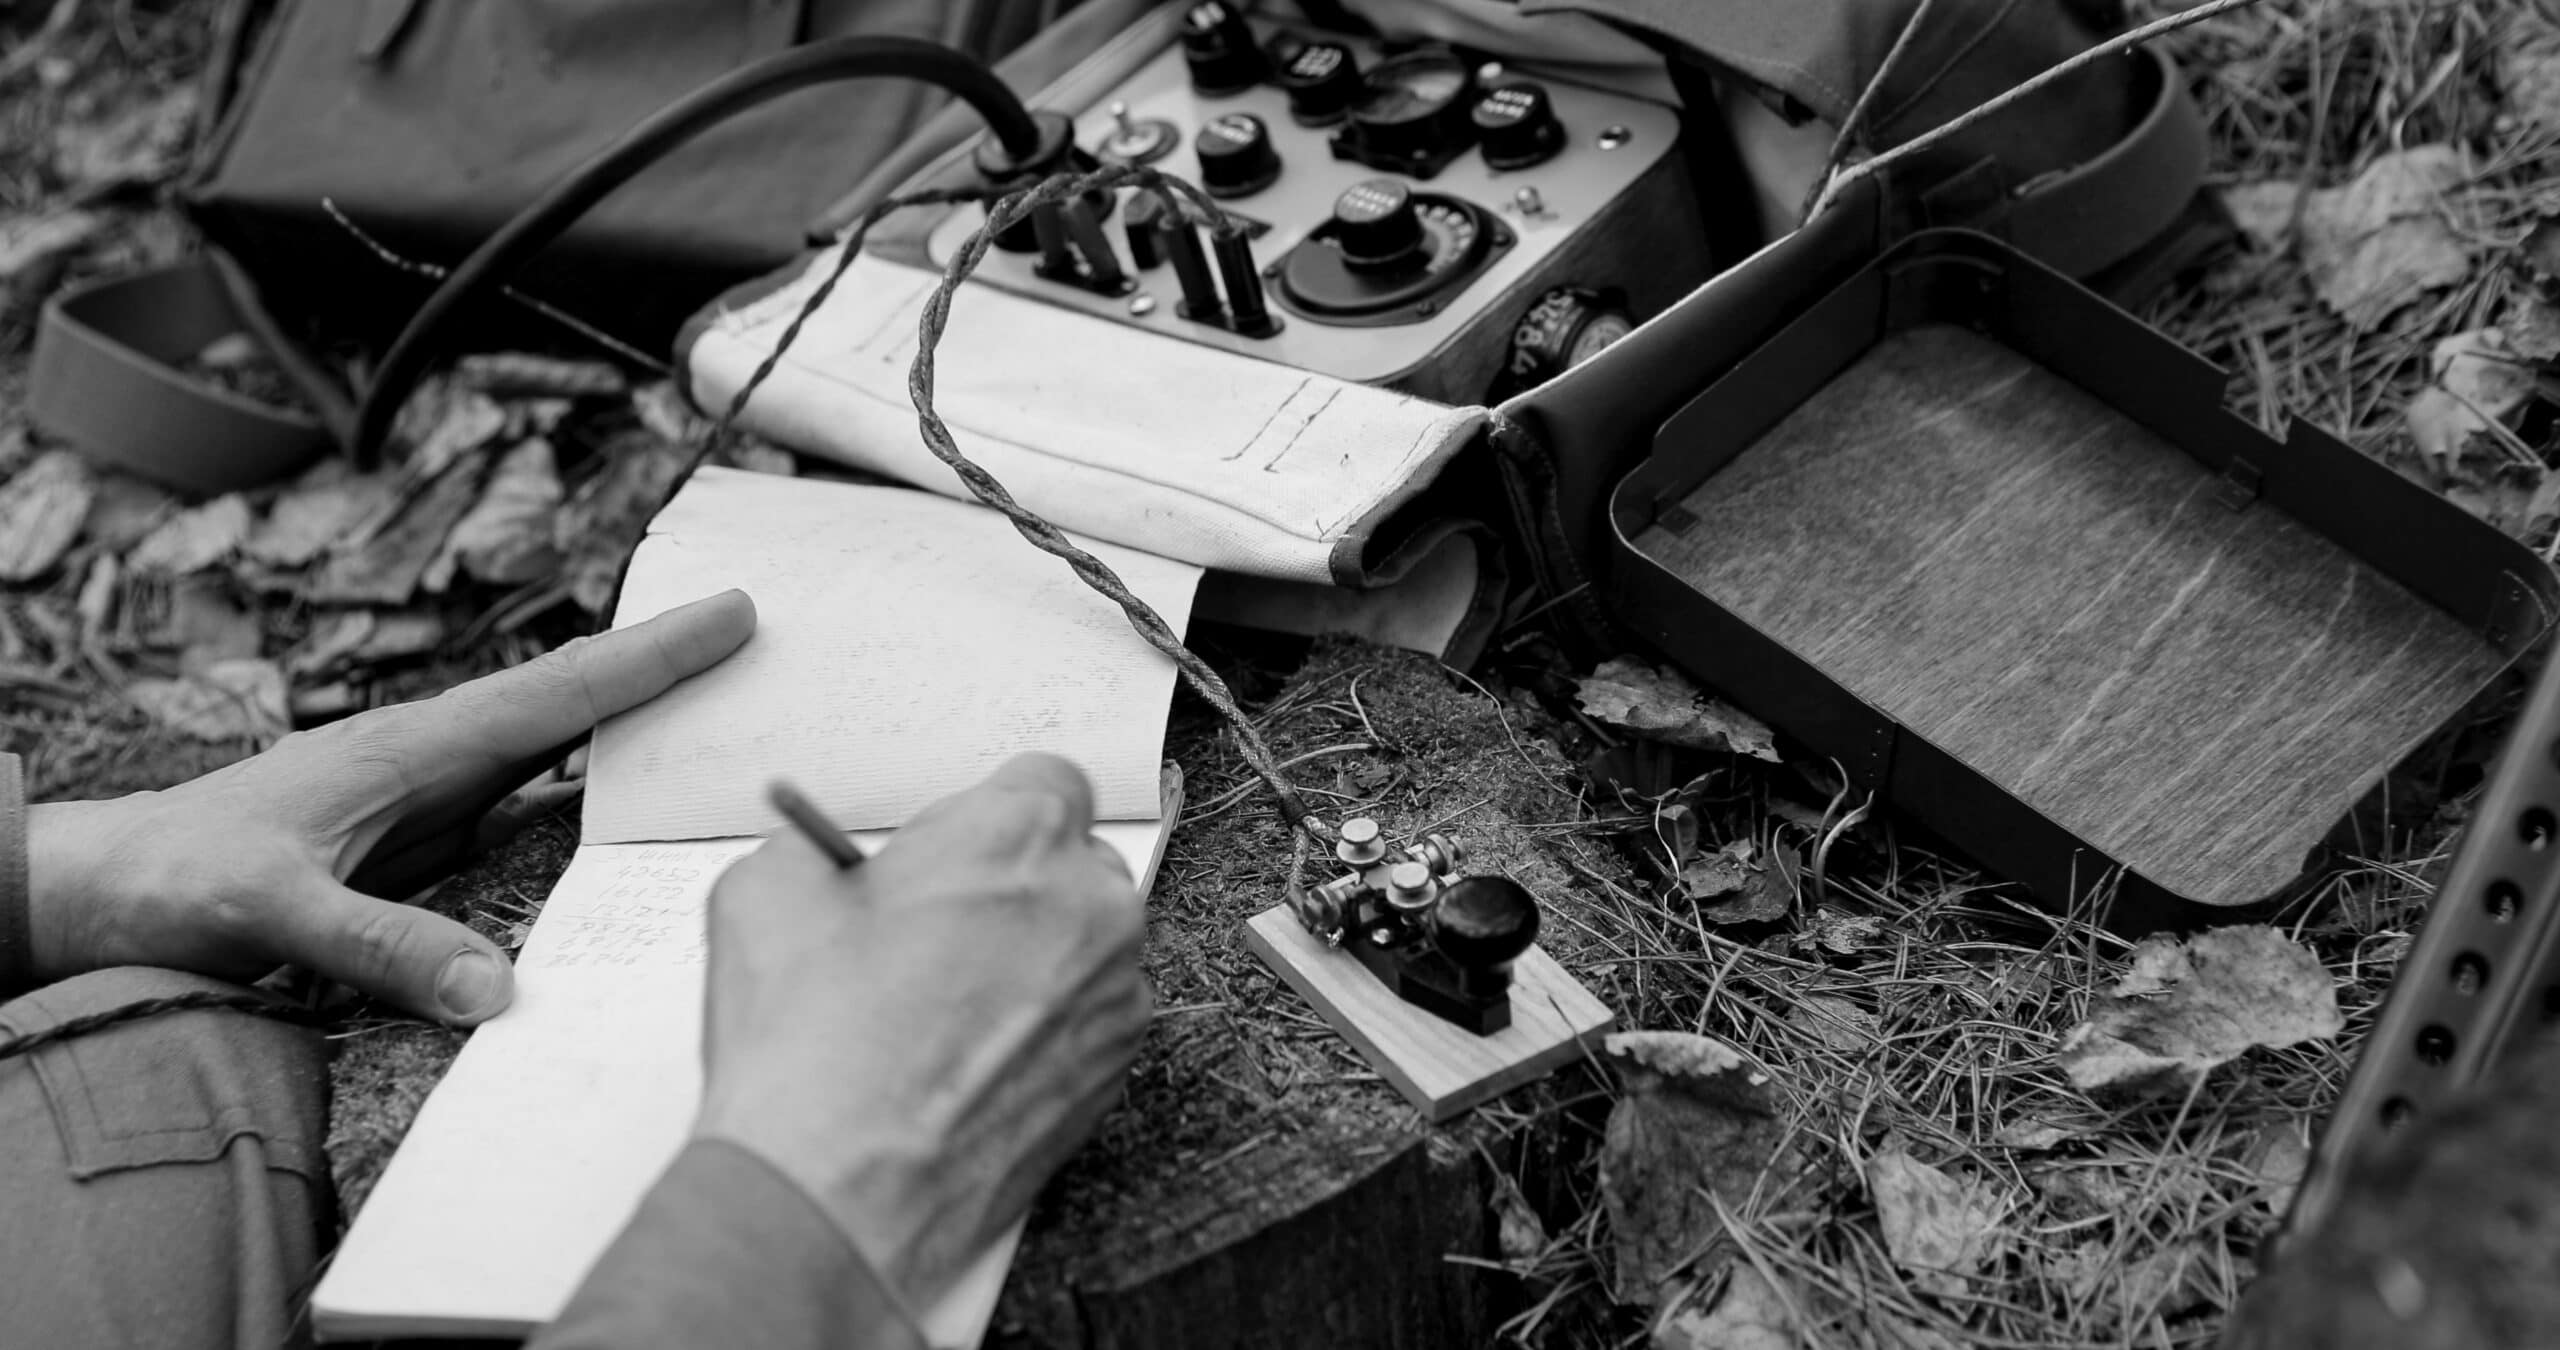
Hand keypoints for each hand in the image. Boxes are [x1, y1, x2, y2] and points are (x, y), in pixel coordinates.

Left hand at [24, 590, 757, 1023]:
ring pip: (560, 755)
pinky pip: (529, 812)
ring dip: (639, 734)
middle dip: (670, 674)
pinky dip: (590, 800)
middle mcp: (435, 761)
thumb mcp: (269, 914)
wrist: (99, 891)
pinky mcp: (423, 845)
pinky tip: (630, 814)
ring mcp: (432, 801)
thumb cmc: (172, 882)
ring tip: (730, 722)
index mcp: (413, 747)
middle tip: (765, 646)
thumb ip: (382, 944)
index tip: (733, 614)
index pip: (558, 692)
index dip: (651, 657)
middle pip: (578, 707)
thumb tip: (501, 990)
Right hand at [693, 753, 1147, 1311]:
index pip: (1044, 781)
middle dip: (1013, 888)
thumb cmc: (811, 1048)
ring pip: (1085, 947)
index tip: (948, 853)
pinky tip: (966, 1062)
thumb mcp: (766, 891)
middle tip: (935, 931)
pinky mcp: (1116, 1071)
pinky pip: (1088, 1022)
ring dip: (1031, 961)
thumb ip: (820, 850)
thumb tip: (830, 863)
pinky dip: (1042, 1032)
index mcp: (1016, 835)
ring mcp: (1115, 993)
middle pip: (1071, 864)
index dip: (986, 818)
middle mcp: (1089, 904)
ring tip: (941, 1011)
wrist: (834, 1191)